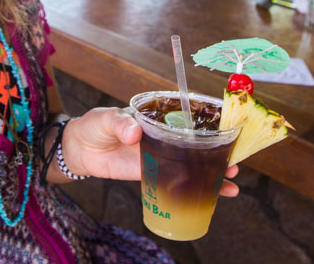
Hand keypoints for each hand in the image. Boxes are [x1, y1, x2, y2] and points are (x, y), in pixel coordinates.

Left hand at [61, 108, 240, 197]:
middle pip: (197, 142)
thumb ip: (120, 124)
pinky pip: (175, 181)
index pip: (188, 117)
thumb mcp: (106, 118)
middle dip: (218, 152)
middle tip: (236, 162)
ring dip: (211, 173)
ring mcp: (160, 155)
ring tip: (231, 183)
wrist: (78, 149)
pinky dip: (191, 189)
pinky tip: (208, 197)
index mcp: (157, 116)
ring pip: (191, 163)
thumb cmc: (94, 125)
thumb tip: (134, 132)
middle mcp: (164, 135)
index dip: (210, 124)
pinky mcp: (151, 173)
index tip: (229, 132)